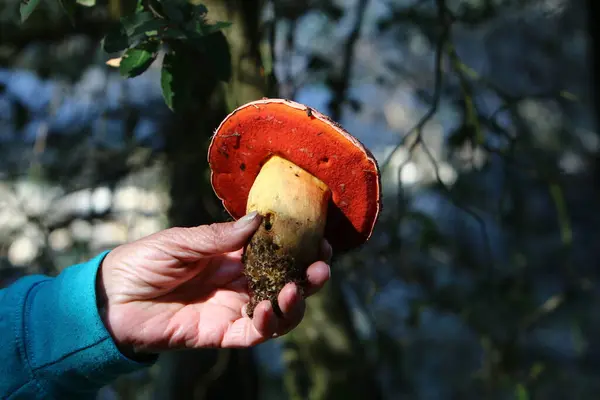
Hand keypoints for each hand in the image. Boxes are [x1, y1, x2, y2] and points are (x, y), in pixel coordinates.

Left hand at [95, 212, 330, 356]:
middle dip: (308, 275)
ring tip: (294, 289)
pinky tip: (269, 309)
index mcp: (232, 256)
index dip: (299, 247)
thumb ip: (218, 236)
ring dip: (294, 301)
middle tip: (321, 267)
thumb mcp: (180, 241)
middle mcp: (239, 282)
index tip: (318, 239)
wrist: (111, 300)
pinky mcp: (222, 333)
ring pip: (278, 309)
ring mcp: (232, 308)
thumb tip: (258, 220)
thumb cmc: (142, 262)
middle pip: (285, 280)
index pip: (275, 252)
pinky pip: (254, 333)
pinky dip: (269, 323)